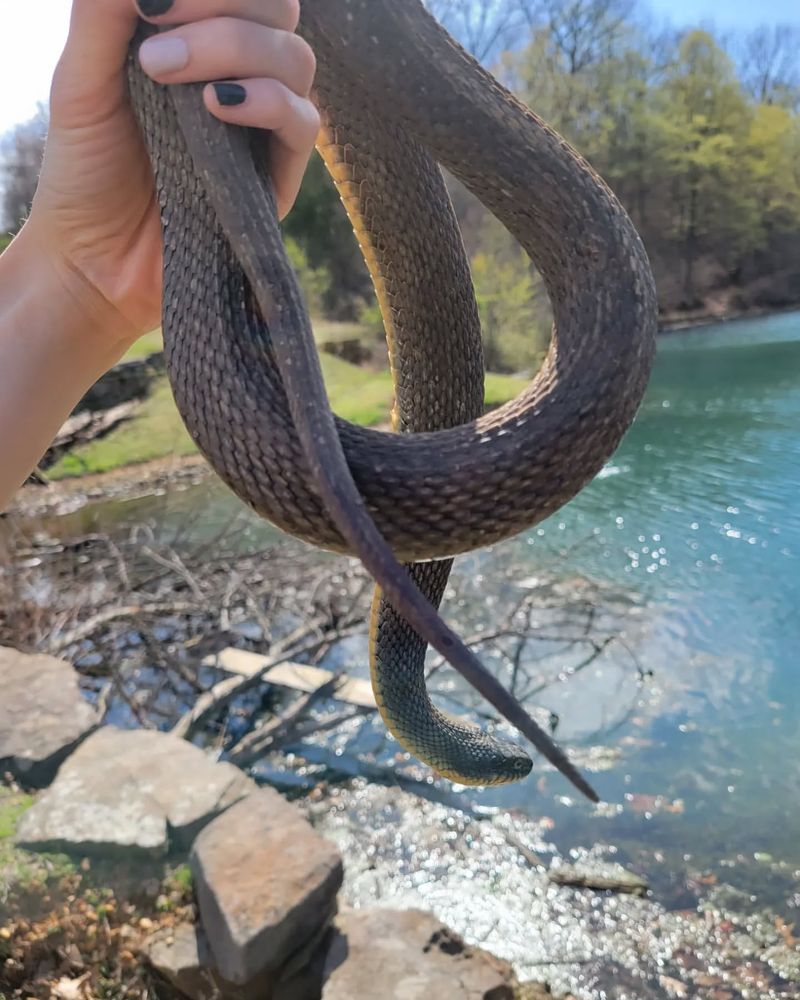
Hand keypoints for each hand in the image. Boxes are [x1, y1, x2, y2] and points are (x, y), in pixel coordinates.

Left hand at [25, 0, 319, 345]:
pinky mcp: (278, 177)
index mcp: (200, 44)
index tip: (150, 2)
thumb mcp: (80, 78)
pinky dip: (266, 101)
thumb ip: (107, 13)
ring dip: (234, 48)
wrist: (93, 260)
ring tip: (162, 73)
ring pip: (294, 58)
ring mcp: (264, 127)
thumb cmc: (85, 171)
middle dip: (221, 5)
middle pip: (277, 9)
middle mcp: (240, 78)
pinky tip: (215, 106)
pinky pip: (303, 122)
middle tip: (154, 27)